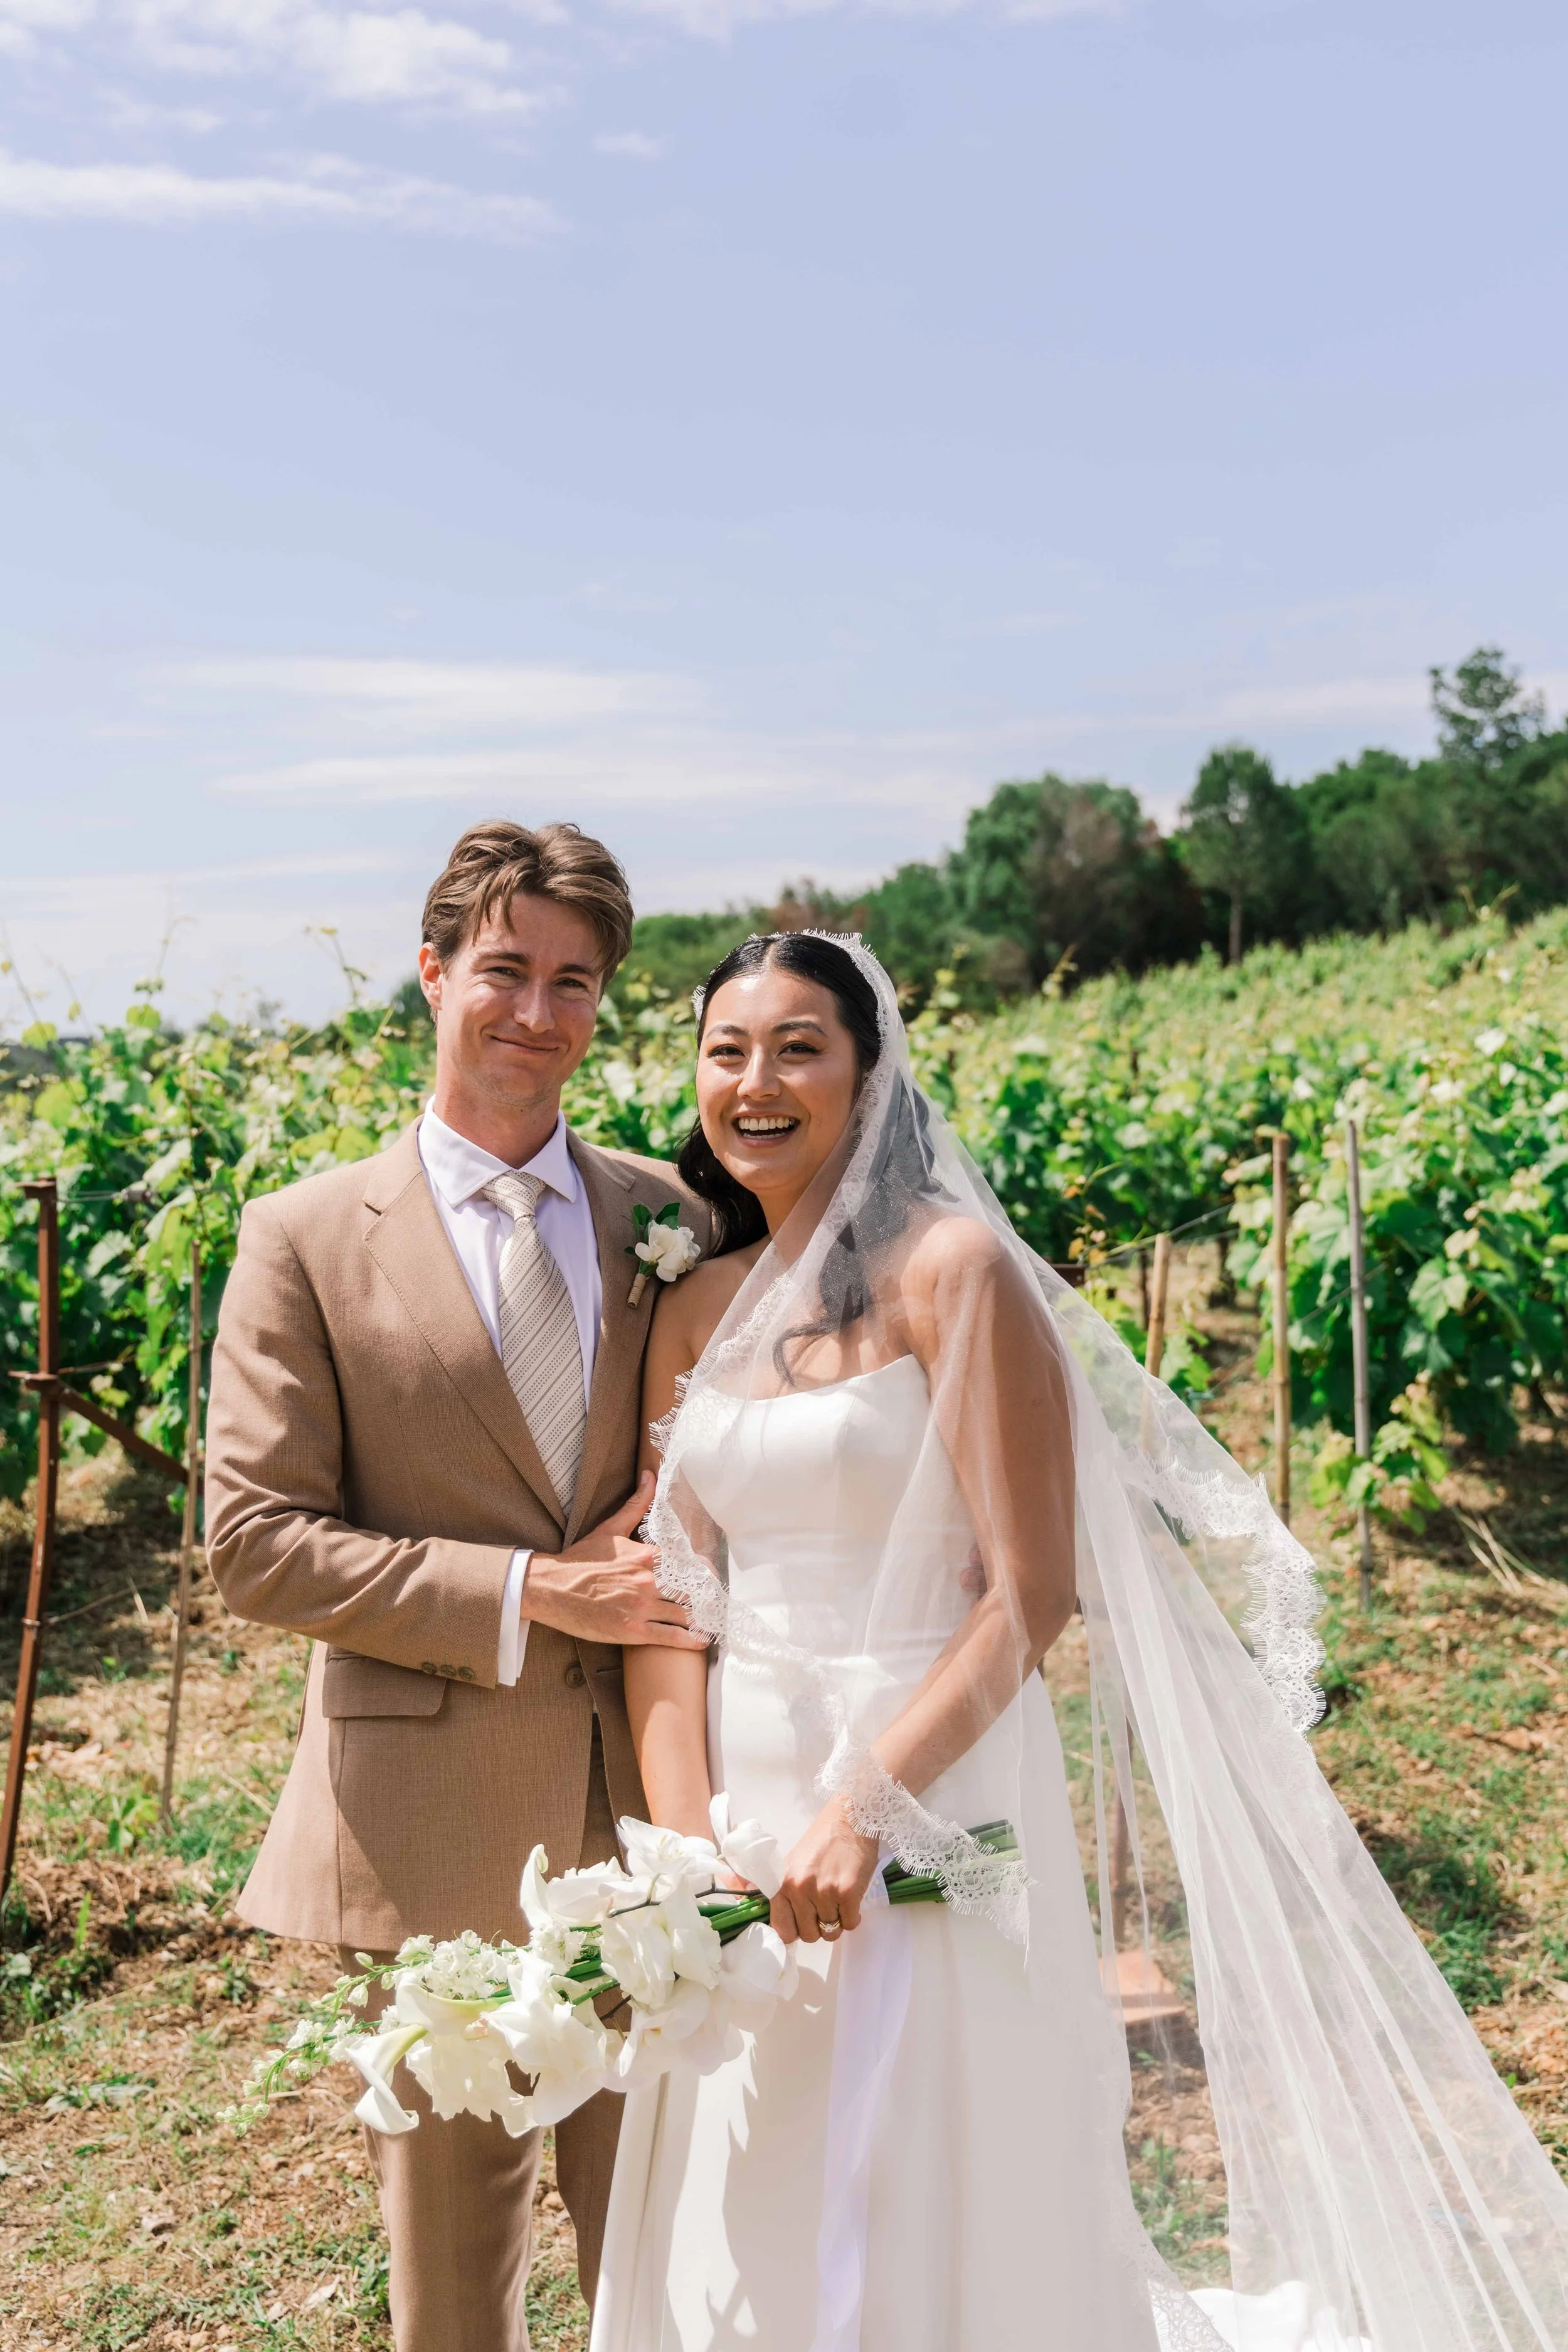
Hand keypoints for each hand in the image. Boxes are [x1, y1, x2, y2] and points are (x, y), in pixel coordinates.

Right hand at [522, 1473, 707, 1650]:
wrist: (551, 1588)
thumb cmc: (581, 1559)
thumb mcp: (610, 1527)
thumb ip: (636, 1503)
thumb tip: (650, 1475)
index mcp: (646, 1555)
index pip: (689, 1562)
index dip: (705, 1571)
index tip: (712, 1577)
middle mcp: (648, 1581)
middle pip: (693, 1590)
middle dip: (708, 1597)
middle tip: (717, 1602)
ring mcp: (641, 1607)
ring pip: (685, 1614)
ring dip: (702, 1619)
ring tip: (713, 1621)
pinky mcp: (632, 1631)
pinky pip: (669, 1636)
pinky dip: (689, 1640)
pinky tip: (701, 1640)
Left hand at [770, 1794, 880, 1944]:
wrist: (850, 1817)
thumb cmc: (822, 1840)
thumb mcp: (792, 1863)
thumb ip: (782, 1891)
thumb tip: (765, 1913)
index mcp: (782, 1883)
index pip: (782, 1930)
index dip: (795, 1930)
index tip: (804, 1922)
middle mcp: (800, 1889)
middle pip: (809, 1936)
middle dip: (818, 1926)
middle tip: (825, 1906)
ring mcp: (824, 1892)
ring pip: (831, 1932)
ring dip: (837, 1921)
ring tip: (839, 1900)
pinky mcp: (848, 1892)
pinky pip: (851, 1924)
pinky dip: (853, 1916)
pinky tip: (852, 1898)